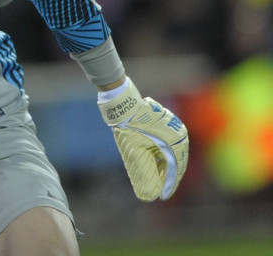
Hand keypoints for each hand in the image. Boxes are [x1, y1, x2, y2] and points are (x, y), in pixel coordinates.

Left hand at [98, 77, 188, 200]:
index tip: (162, 197)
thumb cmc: (129, 127)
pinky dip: (162, 156)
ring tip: (158, 181)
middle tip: (160, 192)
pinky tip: (156, 165)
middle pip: (176, 161)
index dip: (169, 184)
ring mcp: (174, 127)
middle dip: (168, 177)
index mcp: (175, 139)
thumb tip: (147, 196)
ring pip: (172, 153)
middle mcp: (179, 133)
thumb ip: (143, 175)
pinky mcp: (166, 124)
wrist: (123, 104)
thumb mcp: (135, 153)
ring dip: (165, 167)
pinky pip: (167, 145)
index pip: (175, 168)